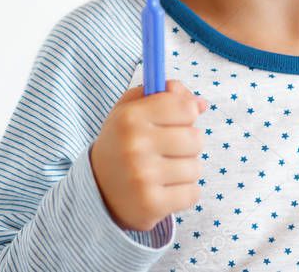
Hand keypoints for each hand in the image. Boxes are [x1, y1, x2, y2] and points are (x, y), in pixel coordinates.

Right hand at [89, 79, 207, 231]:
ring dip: (185, 170)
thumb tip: (201, 103)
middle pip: (195, 138)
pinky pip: (193, 193)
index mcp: (130, 116)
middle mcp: (135, 144)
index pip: (185, 108)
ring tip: (163, 171)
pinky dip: (183, 192)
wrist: (98, 190)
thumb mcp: (131, 110)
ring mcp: (143, 176)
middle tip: (167, 150)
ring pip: (196, 167)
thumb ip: (164, 95)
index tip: (176, 121)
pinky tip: (164, 189)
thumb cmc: (122, 143)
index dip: (187, 114)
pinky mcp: (152, 203)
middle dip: (188, 144)